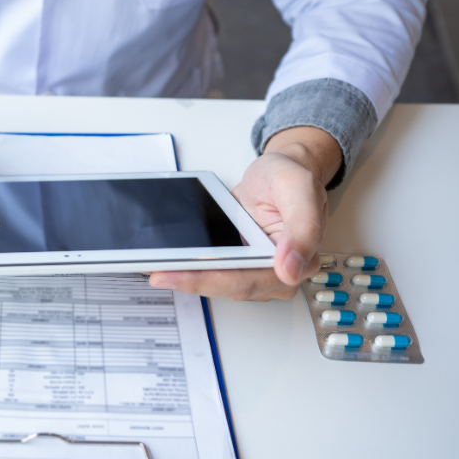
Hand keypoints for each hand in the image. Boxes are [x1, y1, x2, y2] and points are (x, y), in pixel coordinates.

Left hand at [149, 126, 342, 300]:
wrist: (278, 172)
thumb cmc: (290, 178)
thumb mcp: (300, 189)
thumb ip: (303, 228)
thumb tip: (290, 270)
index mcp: (300, 262)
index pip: (248, 280)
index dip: (210, 281)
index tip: (178, 276)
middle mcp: (278, 273)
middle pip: (228, 286)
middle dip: (190, 281)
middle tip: (157, 273)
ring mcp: (257, 271)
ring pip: (218, 282)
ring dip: (187, 277)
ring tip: (155, 268)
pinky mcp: (239, 264)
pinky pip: (213, 270)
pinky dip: (190, 267)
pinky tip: (168, 261)